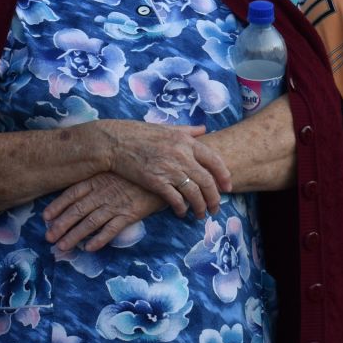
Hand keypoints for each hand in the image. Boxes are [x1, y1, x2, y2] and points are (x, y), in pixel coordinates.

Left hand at [43, 174, 169, 251]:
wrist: (165, 171)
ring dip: (74, 236)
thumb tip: (86, 189)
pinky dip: (99, 240)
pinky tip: (89, 248)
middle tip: (48, 238)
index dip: (58, 206)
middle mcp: (103, 192)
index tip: (45, 217)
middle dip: (60, 225)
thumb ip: (101, 178)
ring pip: (90, 223)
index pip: (72, 193)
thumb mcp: (117, 168)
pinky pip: (111, 229)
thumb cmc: (140, 169)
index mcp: (98, 179)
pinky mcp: (130, 214)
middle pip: (77, 211)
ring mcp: (116, 203)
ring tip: (62, 247)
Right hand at [91, 121, 229, 219]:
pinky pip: (176, 200)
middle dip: (215, 198)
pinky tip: (182, 212)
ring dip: (201, 207)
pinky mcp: (156, 182)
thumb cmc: (140, 133)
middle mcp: (181, 155)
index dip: (224, 176)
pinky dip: (182, 208)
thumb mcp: (167, 127)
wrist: (115, 142)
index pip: (215, 160)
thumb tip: (204, 129)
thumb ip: (188, 130)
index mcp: (186, 141)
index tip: (228, 187)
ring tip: (201, 215)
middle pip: (207, 181)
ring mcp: (169, 169)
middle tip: (216, 208)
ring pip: (194, 193)